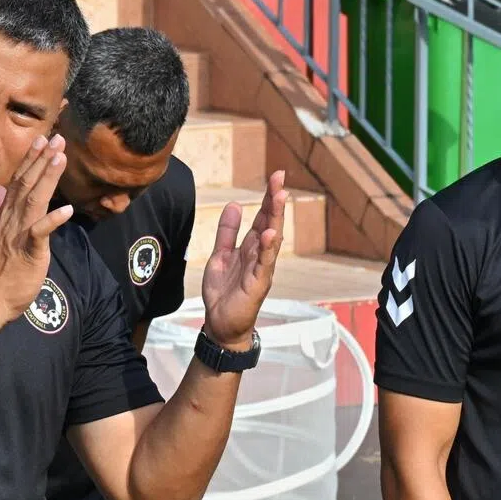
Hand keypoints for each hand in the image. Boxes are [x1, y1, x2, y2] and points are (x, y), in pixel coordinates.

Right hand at [0, 134, 72, 326]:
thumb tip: (0, 190)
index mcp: (5, 217)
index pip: (18, 182)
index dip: (31, 160)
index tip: (42, 140)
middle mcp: (10, 221)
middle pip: (27, 185)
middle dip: (42, 160)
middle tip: (57, 138)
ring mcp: (18, 235)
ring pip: (34, 201)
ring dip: (47, 178)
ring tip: (60, 158)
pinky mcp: (28, 252)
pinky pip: (40, 233)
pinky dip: (52, 220)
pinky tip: (66, 209)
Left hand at [201, 170, 285, 348]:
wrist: (221, 323)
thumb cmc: (223, 292)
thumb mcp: (220, 256)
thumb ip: (227, 232)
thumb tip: (233, 205)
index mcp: (251, 247)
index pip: (262, 217)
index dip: (267, 197)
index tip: (275, 176)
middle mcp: (260, 255)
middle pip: (270, 222)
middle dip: (274, 200)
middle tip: (280, 177)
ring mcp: (261, 269)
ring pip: (271, 239)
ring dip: (275, 218)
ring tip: (279, 196)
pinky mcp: (258, 284)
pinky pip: (264, 263)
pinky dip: (268, 248)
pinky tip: (271, 233)